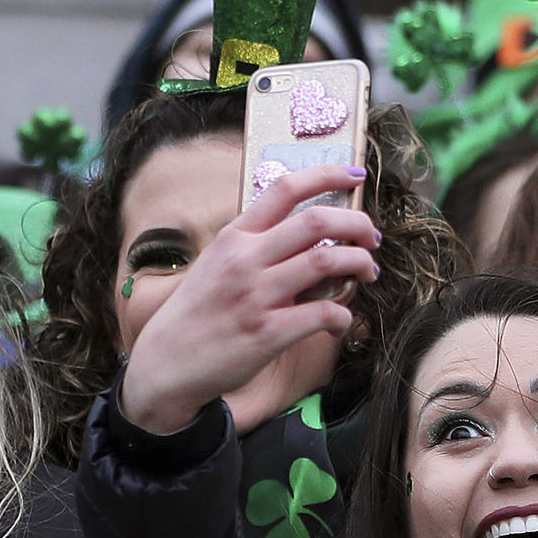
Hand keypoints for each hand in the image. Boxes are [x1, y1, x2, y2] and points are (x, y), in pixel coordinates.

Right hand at [114, 166, 381, 435]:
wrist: (166, 363)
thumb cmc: (197, 314)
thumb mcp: (215, 264)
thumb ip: (254, 246)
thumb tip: (304, 234)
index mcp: (234, 236)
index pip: (284, 188)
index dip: (327, 174)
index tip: (355, 176)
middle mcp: (245, 259)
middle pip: (316, 221)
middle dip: (357, 223)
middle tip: (371, 238)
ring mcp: (256, 296)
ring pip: (326, 261)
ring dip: (359, 263)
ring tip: (367, 272)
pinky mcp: (267, 333)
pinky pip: (323, 314)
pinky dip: (344, 315)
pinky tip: (342, 321)